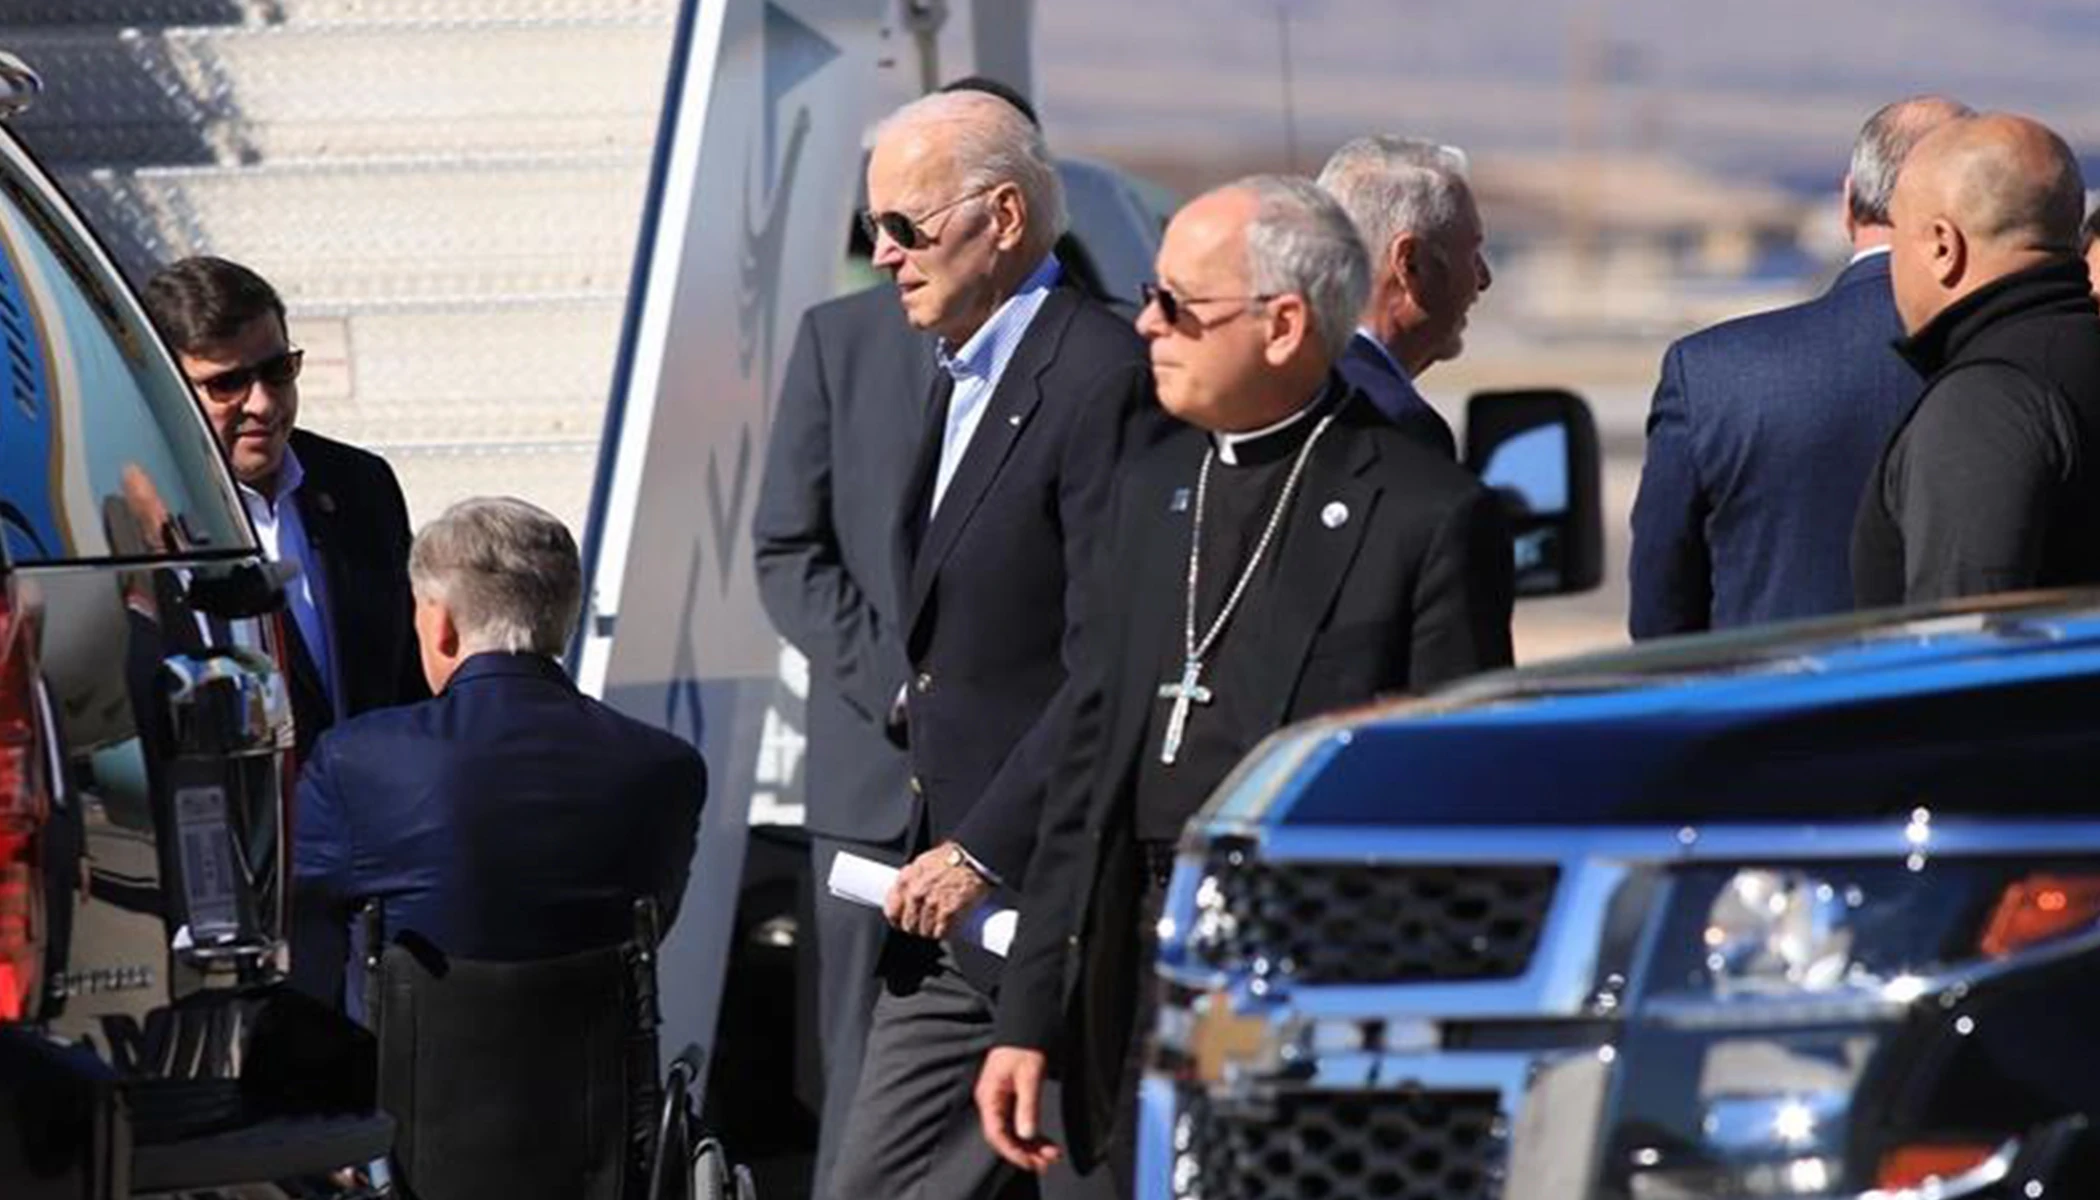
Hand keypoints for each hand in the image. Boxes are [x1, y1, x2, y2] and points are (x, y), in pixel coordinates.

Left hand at [884, 841, 990, 938]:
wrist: (976, 857)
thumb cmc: (954, 857)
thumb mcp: (925, 862)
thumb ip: (914, 879)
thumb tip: (908, 893)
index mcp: (907, 879)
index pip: (892, 910)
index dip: (898, 919)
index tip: (903, 922)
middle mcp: (916, 893)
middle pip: (908, 925)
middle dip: (917, 927)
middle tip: (928, 923)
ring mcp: (931, 904)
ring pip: (925, 931)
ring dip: (933, 931)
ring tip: (942, 924)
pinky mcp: (948, 913)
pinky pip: (941, 933)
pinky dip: (946, 933)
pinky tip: (951, 927)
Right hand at [977, 1046, 1060, 1171]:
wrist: (1024, 1027)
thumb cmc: (1023, 1046)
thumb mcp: (1029, 1077)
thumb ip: (1027, 1106)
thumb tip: (1027, 1134)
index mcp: (989, 1097)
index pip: (996, 1135)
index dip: (1013, 1152)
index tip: (1031, 1163)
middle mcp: (991, 1103)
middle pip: (1004, 1138)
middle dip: (1025, 1153)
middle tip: (1047, 1163)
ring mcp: (1000, 1102)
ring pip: (1013, 1133)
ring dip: (1031, 1146)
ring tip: (1052, 1156)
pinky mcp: (1011, 1100)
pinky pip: (1018, 1124)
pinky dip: (1032, 1135)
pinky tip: (1046, 1144)